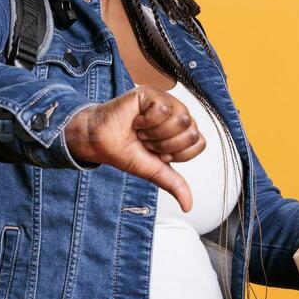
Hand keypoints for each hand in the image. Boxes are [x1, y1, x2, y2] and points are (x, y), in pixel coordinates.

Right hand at [63, 87, 205, 212]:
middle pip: (191, 132)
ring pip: (181, 119)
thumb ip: (174, 184)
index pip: (199, 143)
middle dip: (165, 144)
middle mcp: (177, 113)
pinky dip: (146, 122)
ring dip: (156, 133)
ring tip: (141, 131)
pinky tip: (135, 121)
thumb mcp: (154, 171)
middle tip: (147, 141)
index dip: (177, 153)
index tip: (158, 153)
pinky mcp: (150, 93)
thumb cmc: (125, 151)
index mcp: (181, 130)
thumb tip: (188, 206)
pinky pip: (162, 109)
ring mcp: (165, 101)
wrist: (99, 142)